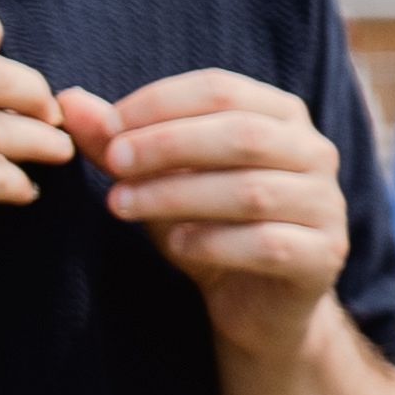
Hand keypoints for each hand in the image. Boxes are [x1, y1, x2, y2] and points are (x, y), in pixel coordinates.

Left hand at [64, 71, 359, 362]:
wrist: (256, 304)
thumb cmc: (209, 227)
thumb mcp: (160, 180)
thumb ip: (121, 142)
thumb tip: (68, 101)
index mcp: (282, 117)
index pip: (222, 90)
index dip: (161, 103)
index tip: (108, 127)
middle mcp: (315, 153)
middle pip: (243, 134)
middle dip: (168, 145)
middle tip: (113, 165)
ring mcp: (326, 205)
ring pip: (252, 191)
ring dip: (177, 195)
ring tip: (122, 206)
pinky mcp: (324, 255)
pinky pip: (267, 244)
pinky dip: (213, 242)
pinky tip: (176, 245)